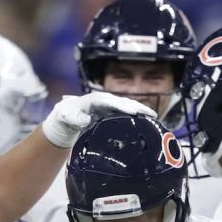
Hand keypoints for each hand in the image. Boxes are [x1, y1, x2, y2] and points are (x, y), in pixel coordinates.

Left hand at [41, 91, 156, 147]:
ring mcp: (110, 106)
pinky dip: (137, 116)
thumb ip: (75, 118)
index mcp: (95, 100)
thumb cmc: (66, 115)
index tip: (133, 112)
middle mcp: (105, 101)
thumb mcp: (67, 116)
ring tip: (154, 117)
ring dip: (141, 111)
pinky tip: (148, 121)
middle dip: (137, 107)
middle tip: (151, 114)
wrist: (67, 116)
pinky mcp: (112, 113)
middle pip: (124, 102)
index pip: (111, 102)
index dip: (123, 106)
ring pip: (128, 107)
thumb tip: (85, 120)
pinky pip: (127, 113)